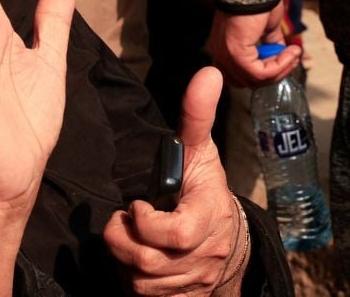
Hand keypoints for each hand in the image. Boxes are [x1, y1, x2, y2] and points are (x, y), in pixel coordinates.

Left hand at [104, 68, 248, 295]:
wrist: (228, 240)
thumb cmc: (205, 192)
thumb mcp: (202, 153)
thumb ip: (197, 116)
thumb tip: (208, 74)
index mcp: (207, 220)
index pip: (176, 235)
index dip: (145, 223)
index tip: (136, 206)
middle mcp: (203, 258)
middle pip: (148, 262)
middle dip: (122, 241)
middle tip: (122, 221)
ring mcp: (191, 282)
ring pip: (141, 282)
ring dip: (124, 260)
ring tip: (130, 237)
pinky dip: (132, 281)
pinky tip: (136, 258)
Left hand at [206, 6, 299, 87]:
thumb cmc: (259, 3)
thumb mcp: (266, 30)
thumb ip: (270, 46)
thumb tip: (282, 58)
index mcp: (224, 50)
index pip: (242, 77)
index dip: (267, 73)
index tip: (286, 60)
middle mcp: (221, 55)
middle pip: (248, 82)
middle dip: (275, 74)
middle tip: (292, 59)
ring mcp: (226, 56)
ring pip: (256, 80)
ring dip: (281, 68)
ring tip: (293, 53)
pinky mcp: (236, 53)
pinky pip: (260, 72)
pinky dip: (279, 65)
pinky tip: (290, 52)